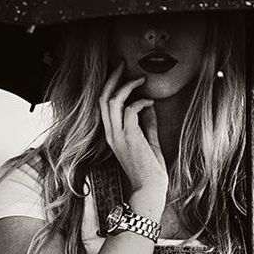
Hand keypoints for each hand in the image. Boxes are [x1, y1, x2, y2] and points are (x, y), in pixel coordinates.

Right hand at [100, 64, 167, 199]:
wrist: (150, 188)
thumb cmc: (150, 169)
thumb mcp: (148, 142)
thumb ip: (147, 124)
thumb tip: (149, 106)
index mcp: (112, 134)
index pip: (104, 105)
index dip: (110, 86)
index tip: (121, 73)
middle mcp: (111, 133)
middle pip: (103, 98)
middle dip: (113, 79)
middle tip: (123, 65)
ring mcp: (118, 135)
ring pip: (113, 102)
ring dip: (127, 86)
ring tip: (140, 79)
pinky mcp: (129, 137)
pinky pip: (130, 110)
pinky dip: (140, 102)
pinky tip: (150, 103)